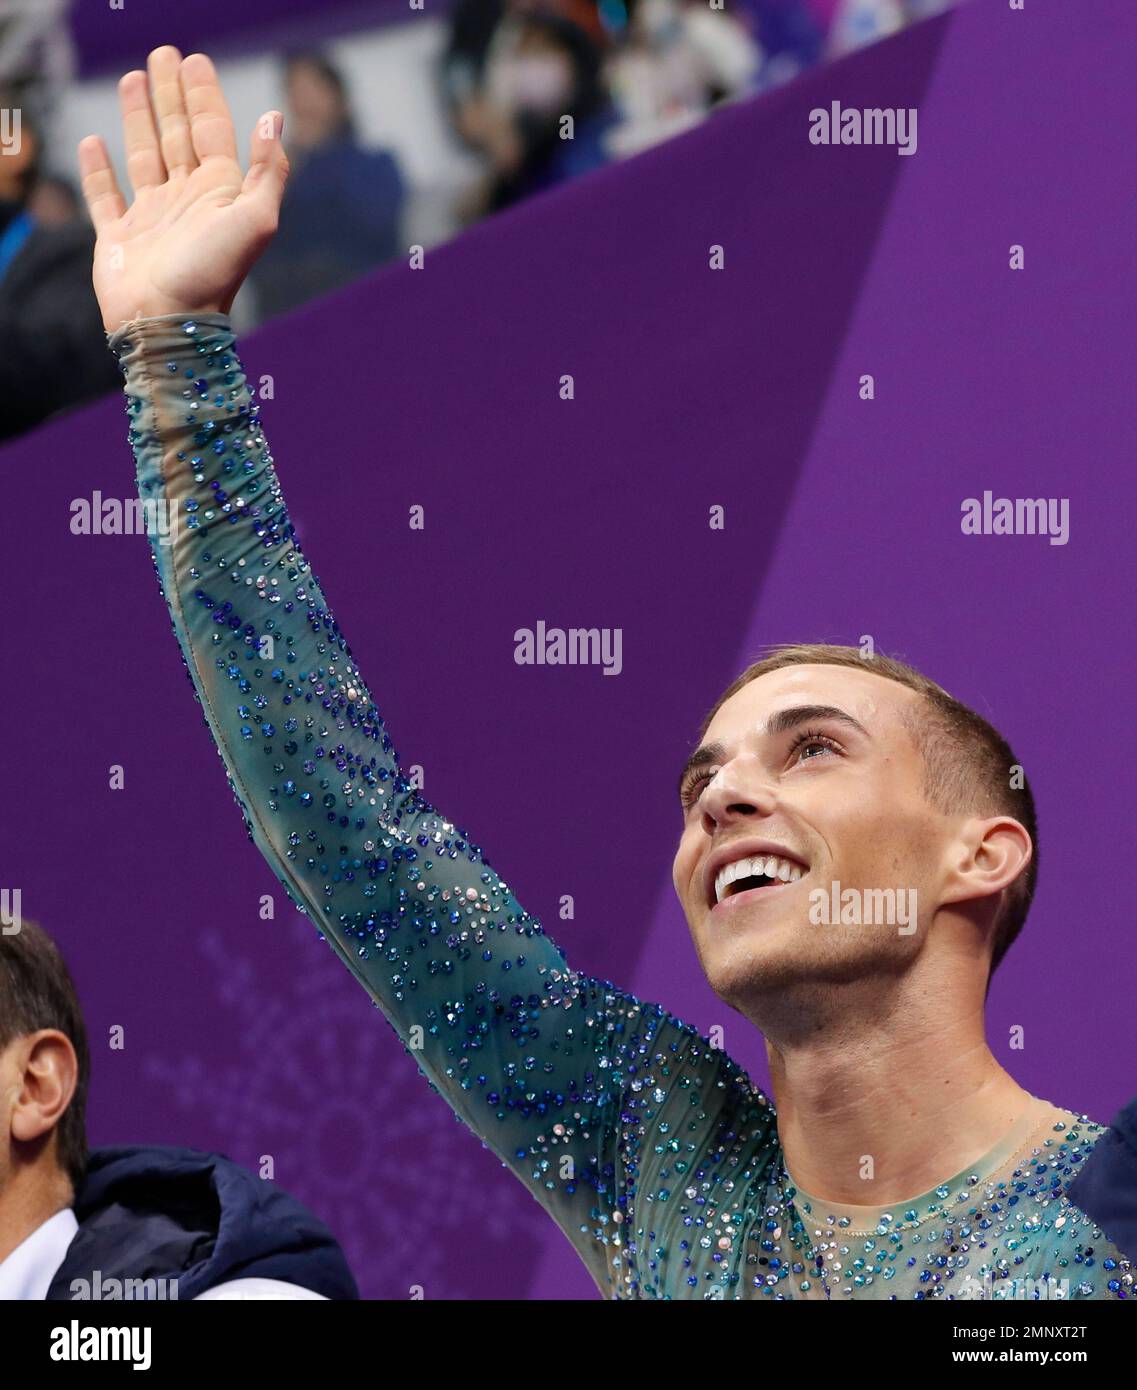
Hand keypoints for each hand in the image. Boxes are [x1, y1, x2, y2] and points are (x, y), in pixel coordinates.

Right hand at [78, 45, 289, 332]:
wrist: (169, 321)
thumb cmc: (213, 273)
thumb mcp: (255, 220)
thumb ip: (267, 171)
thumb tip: (274, 120)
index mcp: (218, 194)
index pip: (211, 131)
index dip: (203, 95)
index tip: (194, 60)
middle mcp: (187, 202)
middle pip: (178, 135)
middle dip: (171, 95)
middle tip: (163, 55)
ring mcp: (152, 218)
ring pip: (144, 156)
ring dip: (139, 118)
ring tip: (132, 80)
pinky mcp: (119, 238)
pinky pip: (106, 196)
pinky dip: (99, 170)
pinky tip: (95, 143)